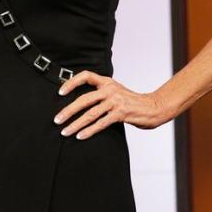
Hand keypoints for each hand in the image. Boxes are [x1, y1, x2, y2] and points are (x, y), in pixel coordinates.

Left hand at [52, 71, 170, 139]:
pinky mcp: (121, 114)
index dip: (71, 82)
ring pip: (90, 114)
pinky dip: (89, 131)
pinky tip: (80, 136)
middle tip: (57, 120)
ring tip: (65, 131)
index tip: (60, 92)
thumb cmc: (132, 101)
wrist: (154, 107)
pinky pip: (101, 123)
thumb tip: (80, 101)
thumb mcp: (116, 91)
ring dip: (76, 124)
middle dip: (68, 111)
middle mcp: (110, 89)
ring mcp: (115, 101)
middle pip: (83, 99)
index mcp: (107, 82)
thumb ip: (101, 93)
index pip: (86, 76)